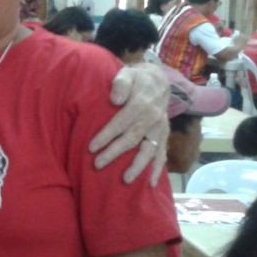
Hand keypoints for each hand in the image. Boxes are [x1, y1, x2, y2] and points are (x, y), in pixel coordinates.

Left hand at [89, 62, 169, 185]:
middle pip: (132, 139)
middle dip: (114, 153)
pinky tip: (150, 184)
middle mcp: (152, 119)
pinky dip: (157, 169)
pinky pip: (162, 154)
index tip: (91, 147)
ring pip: (149, 151)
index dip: (106, 135)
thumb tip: (115, 99)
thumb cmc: (137, 78)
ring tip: (125, 180)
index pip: (121, 122)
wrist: (159, 81)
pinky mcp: (164, 136)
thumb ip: (121, 84)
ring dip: (137, 166)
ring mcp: (160, 129)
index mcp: (141, 104)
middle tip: (97, 164)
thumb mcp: (127, 73)